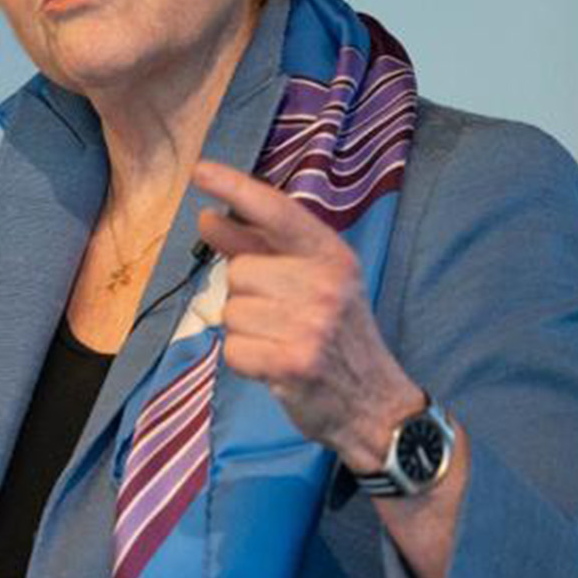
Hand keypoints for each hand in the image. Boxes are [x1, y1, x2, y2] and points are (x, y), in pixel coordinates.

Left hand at [191, 160, 423, 468]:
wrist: (376, 406)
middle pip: (239, 272)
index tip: (200, 171)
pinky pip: (233, 349)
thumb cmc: (335, 337)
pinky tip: (275, 366)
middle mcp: (326, 283)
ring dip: (246, 332)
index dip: (236, 187)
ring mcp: (312, 323)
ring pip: (232, 312)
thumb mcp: (310, 283)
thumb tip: (208, 217)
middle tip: (281, 320)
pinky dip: (245, 362)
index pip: (278, 211)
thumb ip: (257, 247)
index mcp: (332, 256)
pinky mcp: (294, 362)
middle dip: (246, 297)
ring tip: (282, 342)